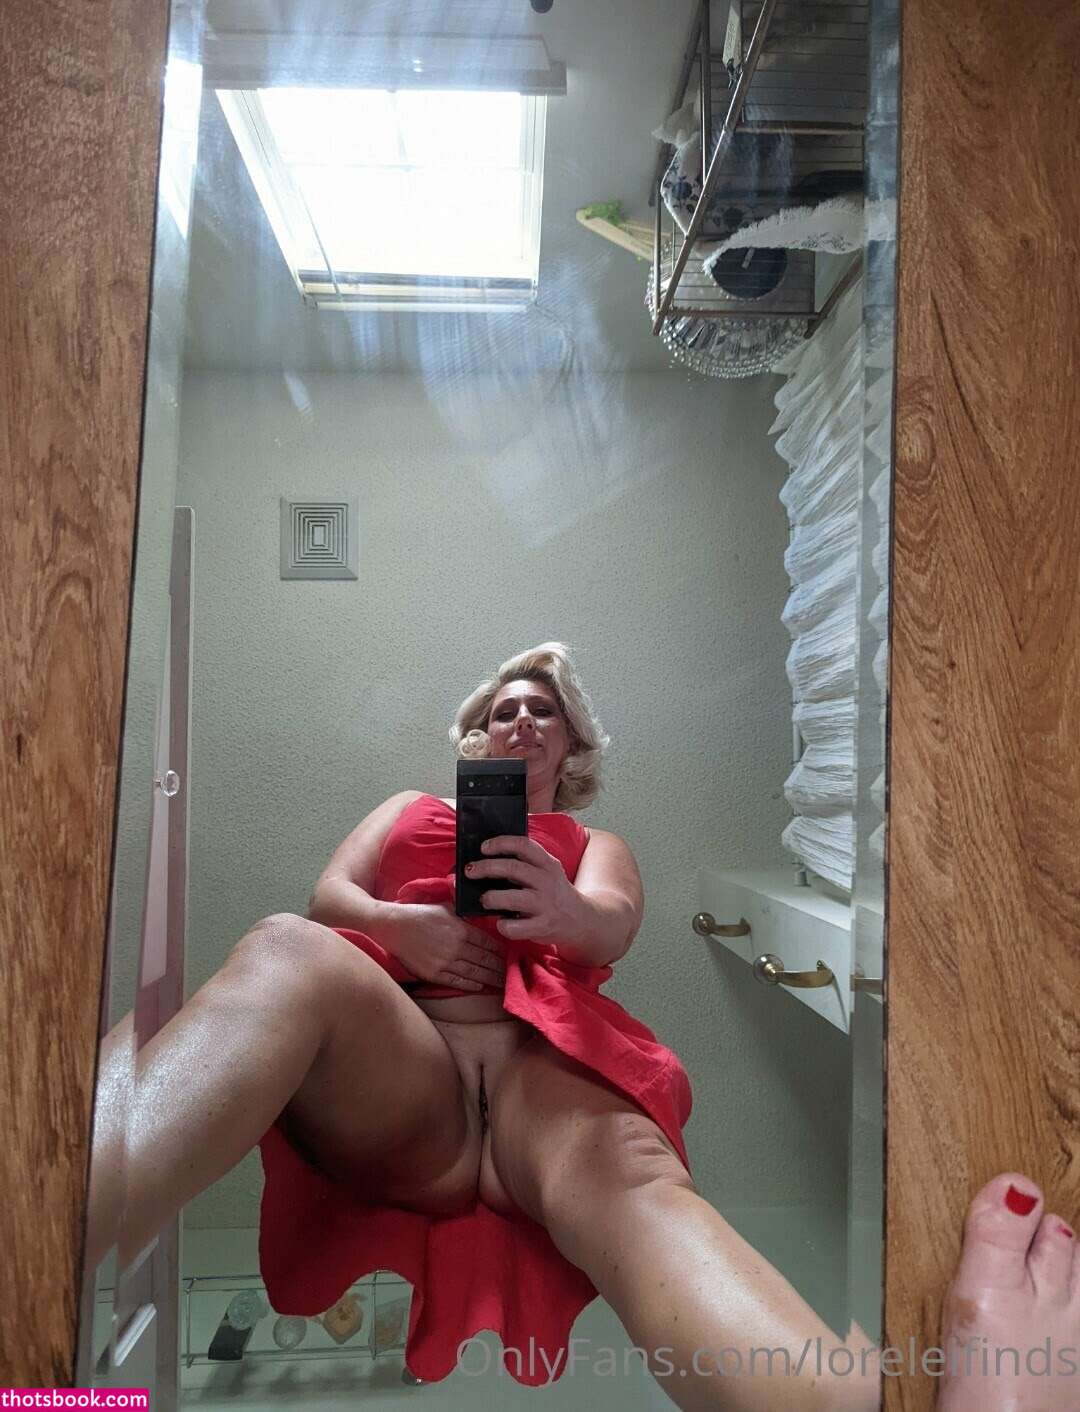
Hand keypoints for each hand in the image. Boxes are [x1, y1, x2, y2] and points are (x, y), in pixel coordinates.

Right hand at [381, 904, 506, 991]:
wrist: (395, 927)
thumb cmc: (420, 914)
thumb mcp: (446, 907)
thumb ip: (464, 913)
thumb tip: (479, 913)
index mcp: (461, 929)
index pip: (488, 943)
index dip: (500, 950)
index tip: (509, 955)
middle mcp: (456, 947)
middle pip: (485, 960)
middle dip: (500, 967)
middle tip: (512, 973)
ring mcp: (445, 962)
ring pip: (474, 973)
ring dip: (490, 978)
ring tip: (501, 982)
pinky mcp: (434, 974)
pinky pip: (457, 981)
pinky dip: (471, 984)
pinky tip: (480, 986)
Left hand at [465, 836, 587, 940]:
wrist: (580, 920)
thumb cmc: (552, 893)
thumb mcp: (546, 872)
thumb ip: (524, 865)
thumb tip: (484, 861)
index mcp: (547, 863)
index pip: (523, 845)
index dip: (501, 843)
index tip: (483, 847)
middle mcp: (547, 882)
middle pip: (514, 869)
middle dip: (487, 868)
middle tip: (470, 871)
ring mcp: (546, 905)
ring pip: (515, 898)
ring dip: (492, 897)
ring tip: (483, 898)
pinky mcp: (542, 926)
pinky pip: (516, 927)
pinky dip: (503, 925)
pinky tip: (501, 922)